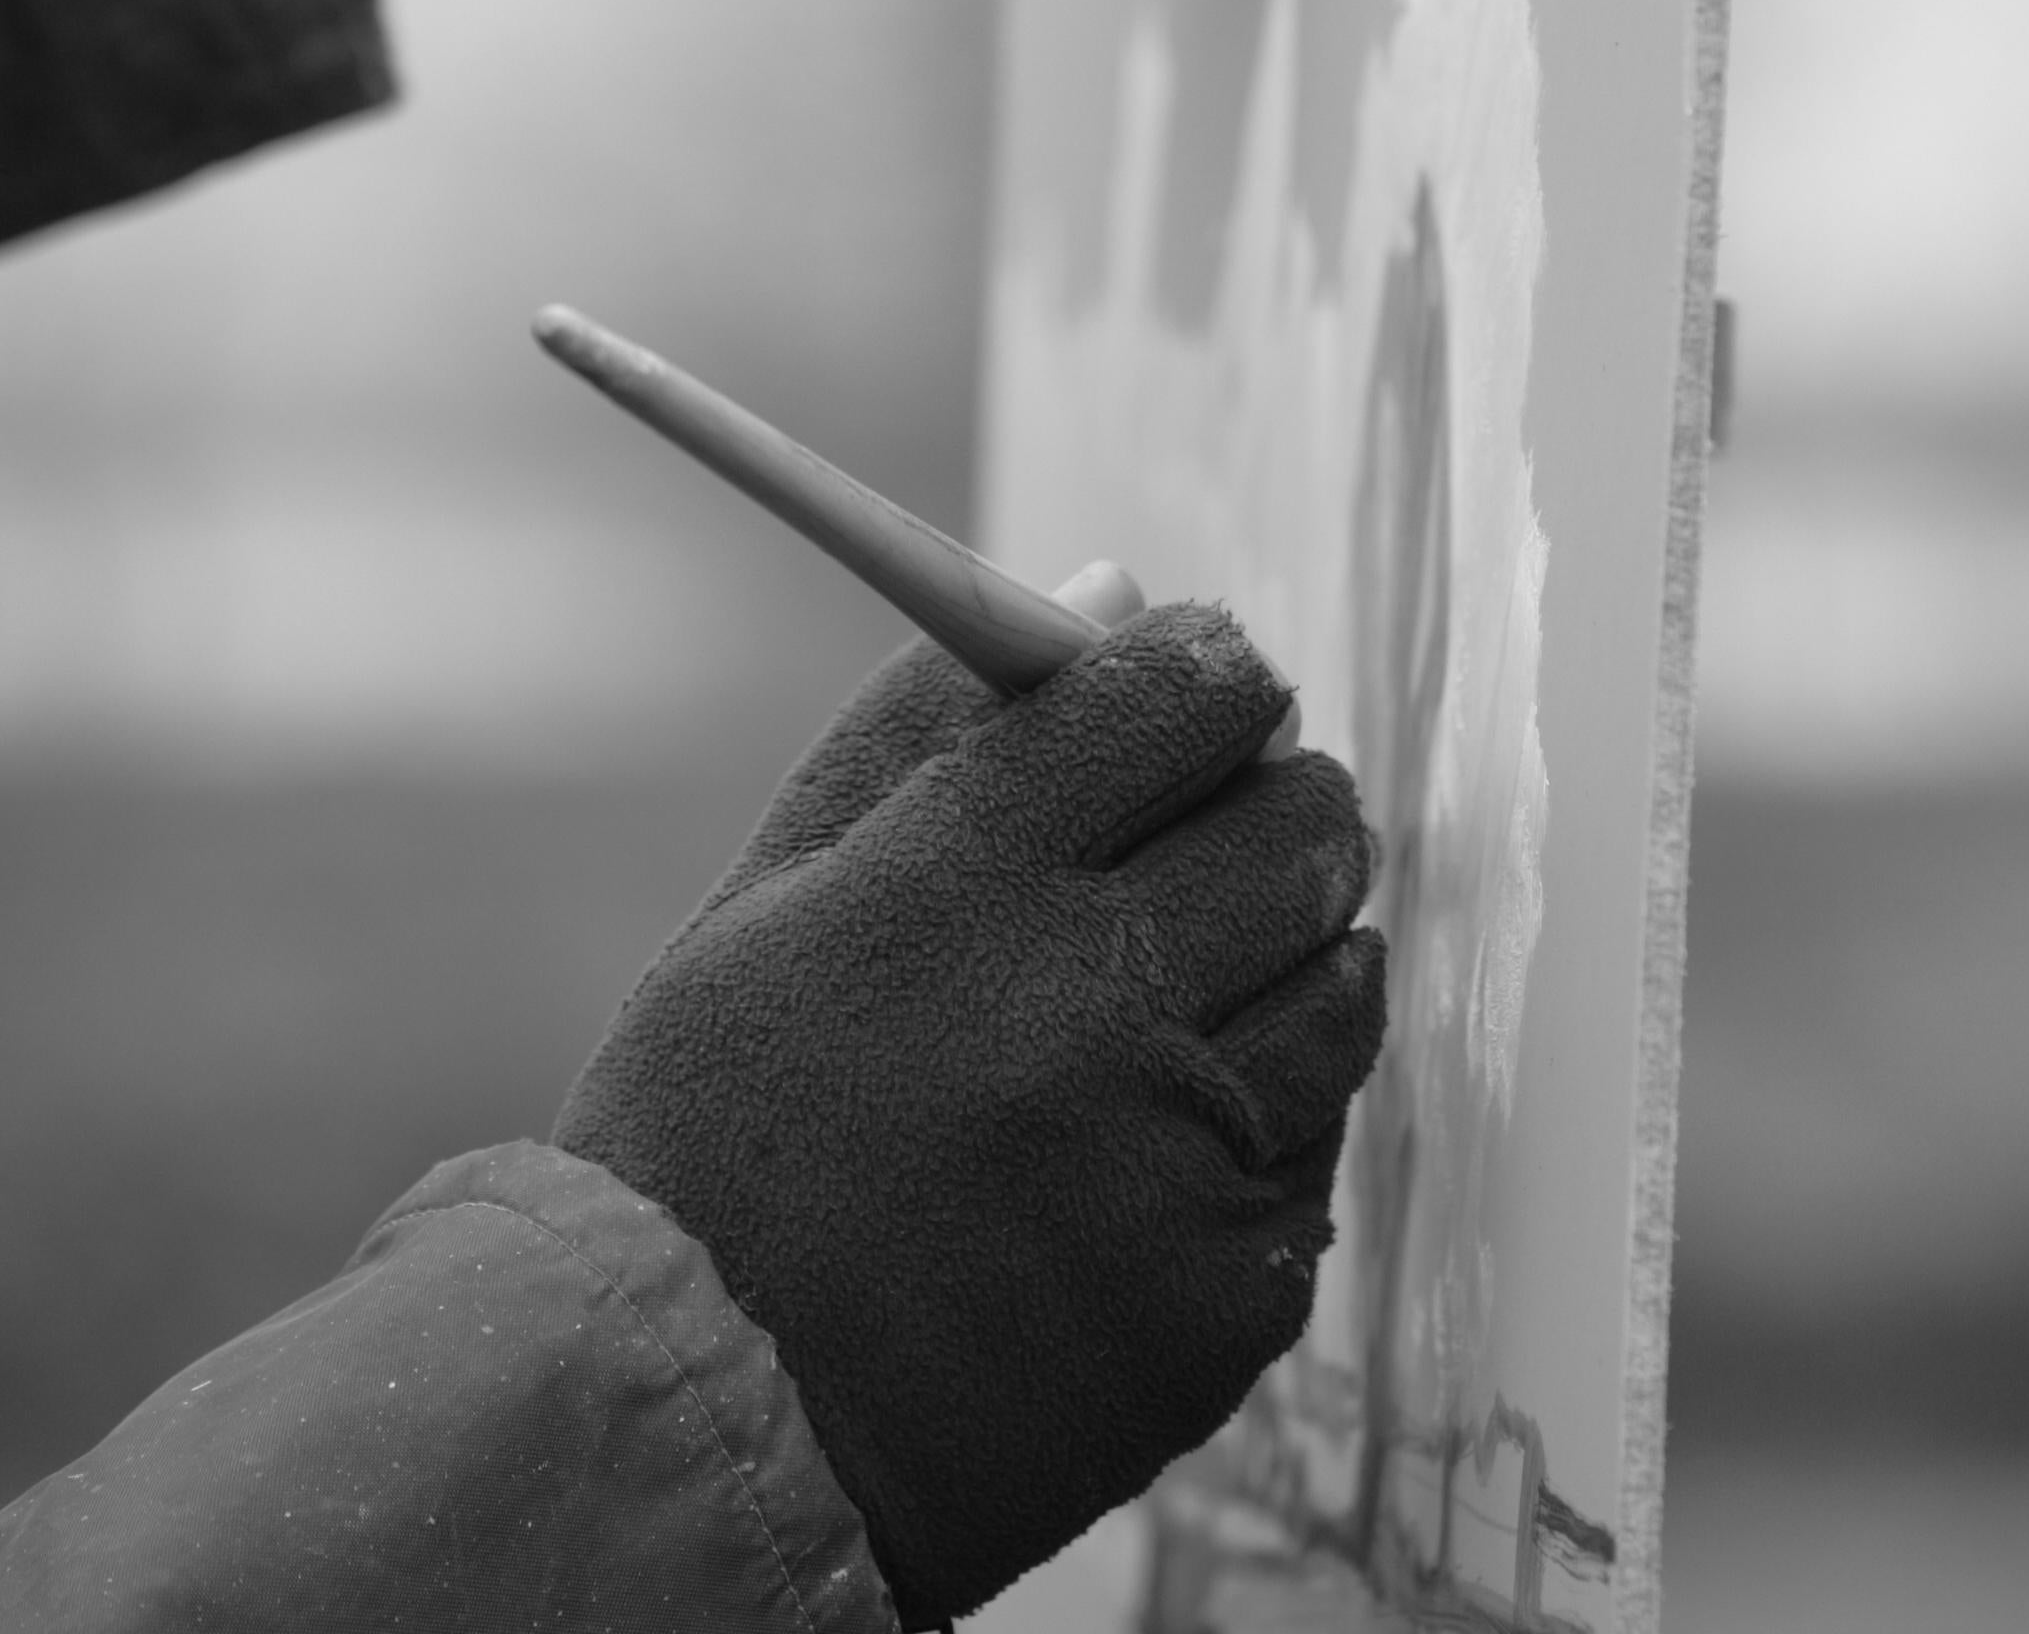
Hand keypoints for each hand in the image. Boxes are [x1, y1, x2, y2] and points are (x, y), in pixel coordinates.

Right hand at [552, 589, 1384, 1628]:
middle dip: (1275, 798)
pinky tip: (1158, 1145)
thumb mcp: (773, 900)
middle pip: (1301, 825)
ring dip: (1288, 958)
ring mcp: (1172, 1164)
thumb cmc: (711, 1141)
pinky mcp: (1224, 1303)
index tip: (1197, 687)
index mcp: (964, 877)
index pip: (1180, 693)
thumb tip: (1110, 588)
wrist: (689, 1440)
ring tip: (1186, 988)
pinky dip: (1259, 1128)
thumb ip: (935, 726)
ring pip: (1340, 984)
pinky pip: (1312, 1157)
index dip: (1206, 671)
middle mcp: (1088, 1004)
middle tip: (1218, 826)